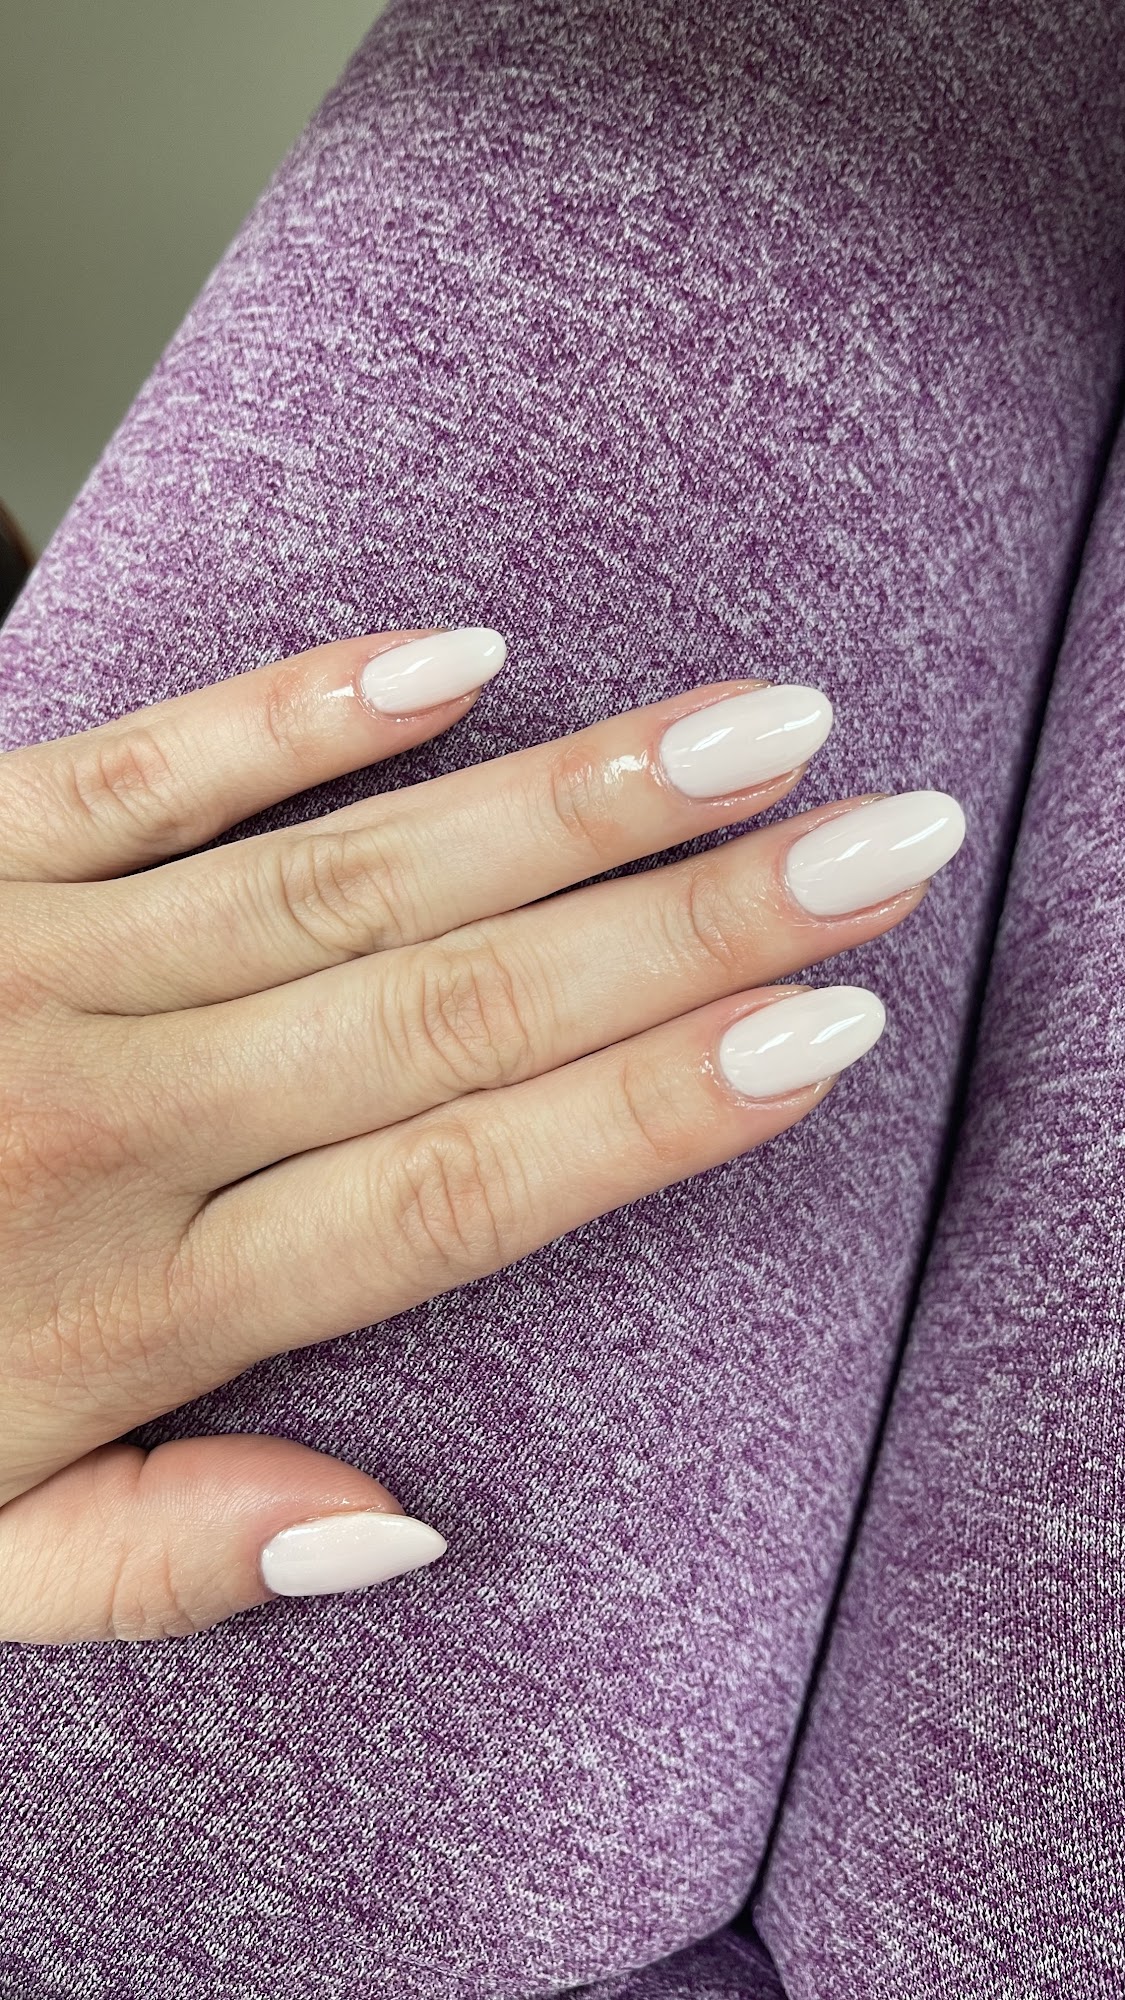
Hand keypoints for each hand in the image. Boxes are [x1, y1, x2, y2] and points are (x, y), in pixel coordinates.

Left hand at [0, 626, 963, 1640]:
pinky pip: (142, 764)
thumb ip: (158, 1556)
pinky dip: (300, 709)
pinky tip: (459, 659)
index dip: (654, 1106)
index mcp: (125, 1305)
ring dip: (562, 801)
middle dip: (687, 924)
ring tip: (742, 736)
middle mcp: (103, 1119)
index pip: (456, 1188)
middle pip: (451, 1009)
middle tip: (873, 838)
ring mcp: (24, 966)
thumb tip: (393, 1516)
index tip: (820, 1026)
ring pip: (343, 873)